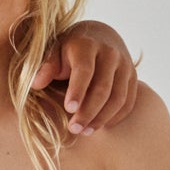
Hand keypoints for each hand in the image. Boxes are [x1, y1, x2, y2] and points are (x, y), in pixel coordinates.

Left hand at [34, 19, 140, 135]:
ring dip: (102, 118)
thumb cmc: (69, 50)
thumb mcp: (53, 51)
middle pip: (103, 88)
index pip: (85, 70)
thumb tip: (35, 84)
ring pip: (118, 98)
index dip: (77, 91)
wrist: (99, 37)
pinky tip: (100, 125)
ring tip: (85, 131)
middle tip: (73, 129)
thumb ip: (45, 67)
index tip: (68, 109)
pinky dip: (115, 116)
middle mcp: (110, 54)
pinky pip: (128, 102)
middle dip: (88, 111)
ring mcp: (125, 66)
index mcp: (87, 45)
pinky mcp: (133, 78)